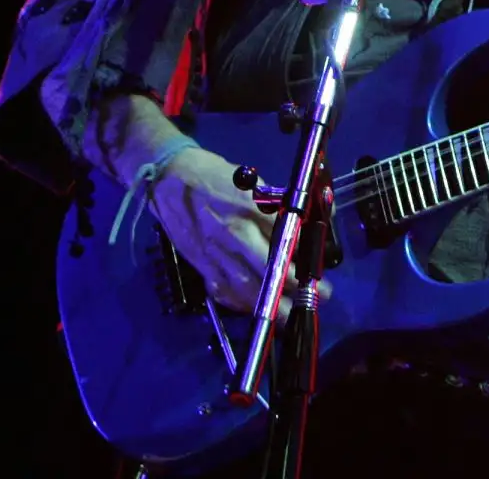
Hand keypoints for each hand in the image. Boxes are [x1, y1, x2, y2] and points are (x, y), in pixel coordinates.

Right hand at [148, 148, 330, 315]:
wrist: (168, 180)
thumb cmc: (215, 176)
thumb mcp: (253, 181)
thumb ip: (280, 202)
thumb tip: (313, 215)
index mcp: (249, 207)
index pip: (284, 235)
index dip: (304, 253)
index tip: (319, 265)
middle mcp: (233, 234)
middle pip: (269, 266)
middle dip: (295, 285)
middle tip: (320, 295)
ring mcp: (215, 253)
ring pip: (247, 286)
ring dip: (273, 304)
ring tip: (293, 314)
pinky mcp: (202, 266)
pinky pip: (224, 292)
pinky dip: (243, 305)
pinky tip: (259, 309)